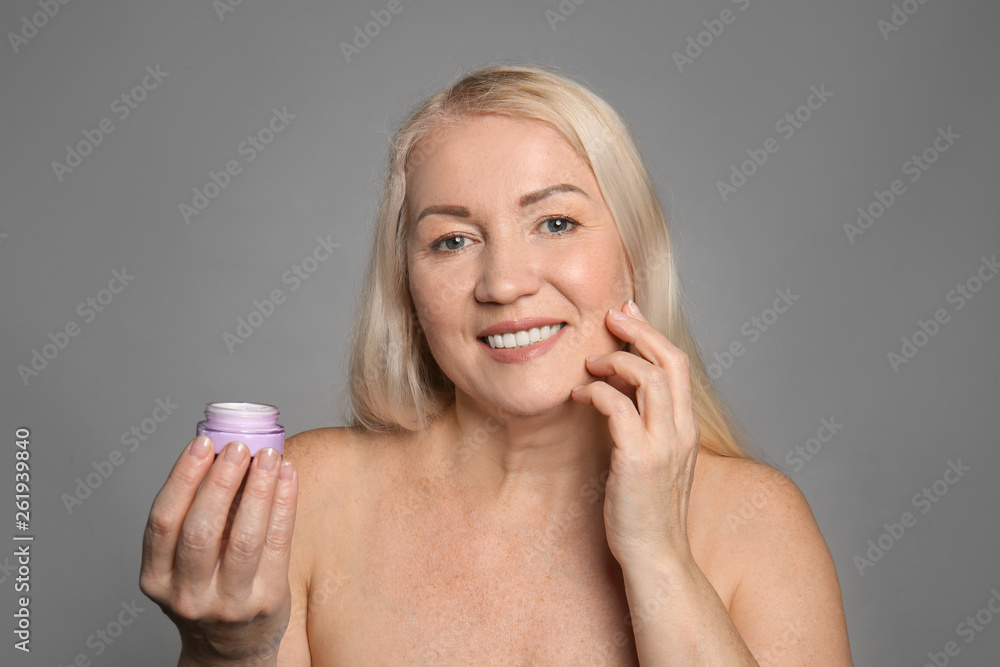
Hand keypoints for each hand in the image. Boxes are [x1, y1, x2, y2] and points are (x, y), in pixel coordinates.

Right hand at [139, 437, 297, 664]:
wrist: (230, 649)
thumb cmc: (208, 588)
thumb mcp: (184, 563)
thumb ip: (196, 515)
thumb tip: (223, 451)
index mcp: (156, 578)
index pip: (162, 521)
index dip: (182, 478)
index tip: (202, 443)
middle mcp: (187, 594)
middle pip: (201, 530)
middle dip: (220, 482)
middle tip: (238, 446)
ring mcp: (228, 603)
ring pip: (244, 537)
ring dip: (257, 489)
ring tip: (269, 455)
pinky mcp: (266, 602)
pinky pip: (277, 544)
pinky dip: (283, 504)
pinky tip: (288, 476)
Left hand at [570, 299, 699, 568]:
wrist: (656, 557)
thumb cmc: (646, 511)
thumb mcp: (654, 461)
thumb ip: (645, 427)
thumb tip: (620, 394)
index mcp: (686, 429)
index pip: (679, 365)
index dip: (653, 333)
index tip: (628, 314)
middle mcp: (680, 432)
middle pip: (670, 361)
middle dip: (640, 331)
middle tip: (610, 316)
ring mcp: (662, 446)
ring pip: (650, 378)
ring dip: (615, 360)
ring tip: (588, 363)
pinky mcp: (638, 461)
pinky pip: (619, 409)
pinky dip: (597, 393)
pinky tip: (578, 396)